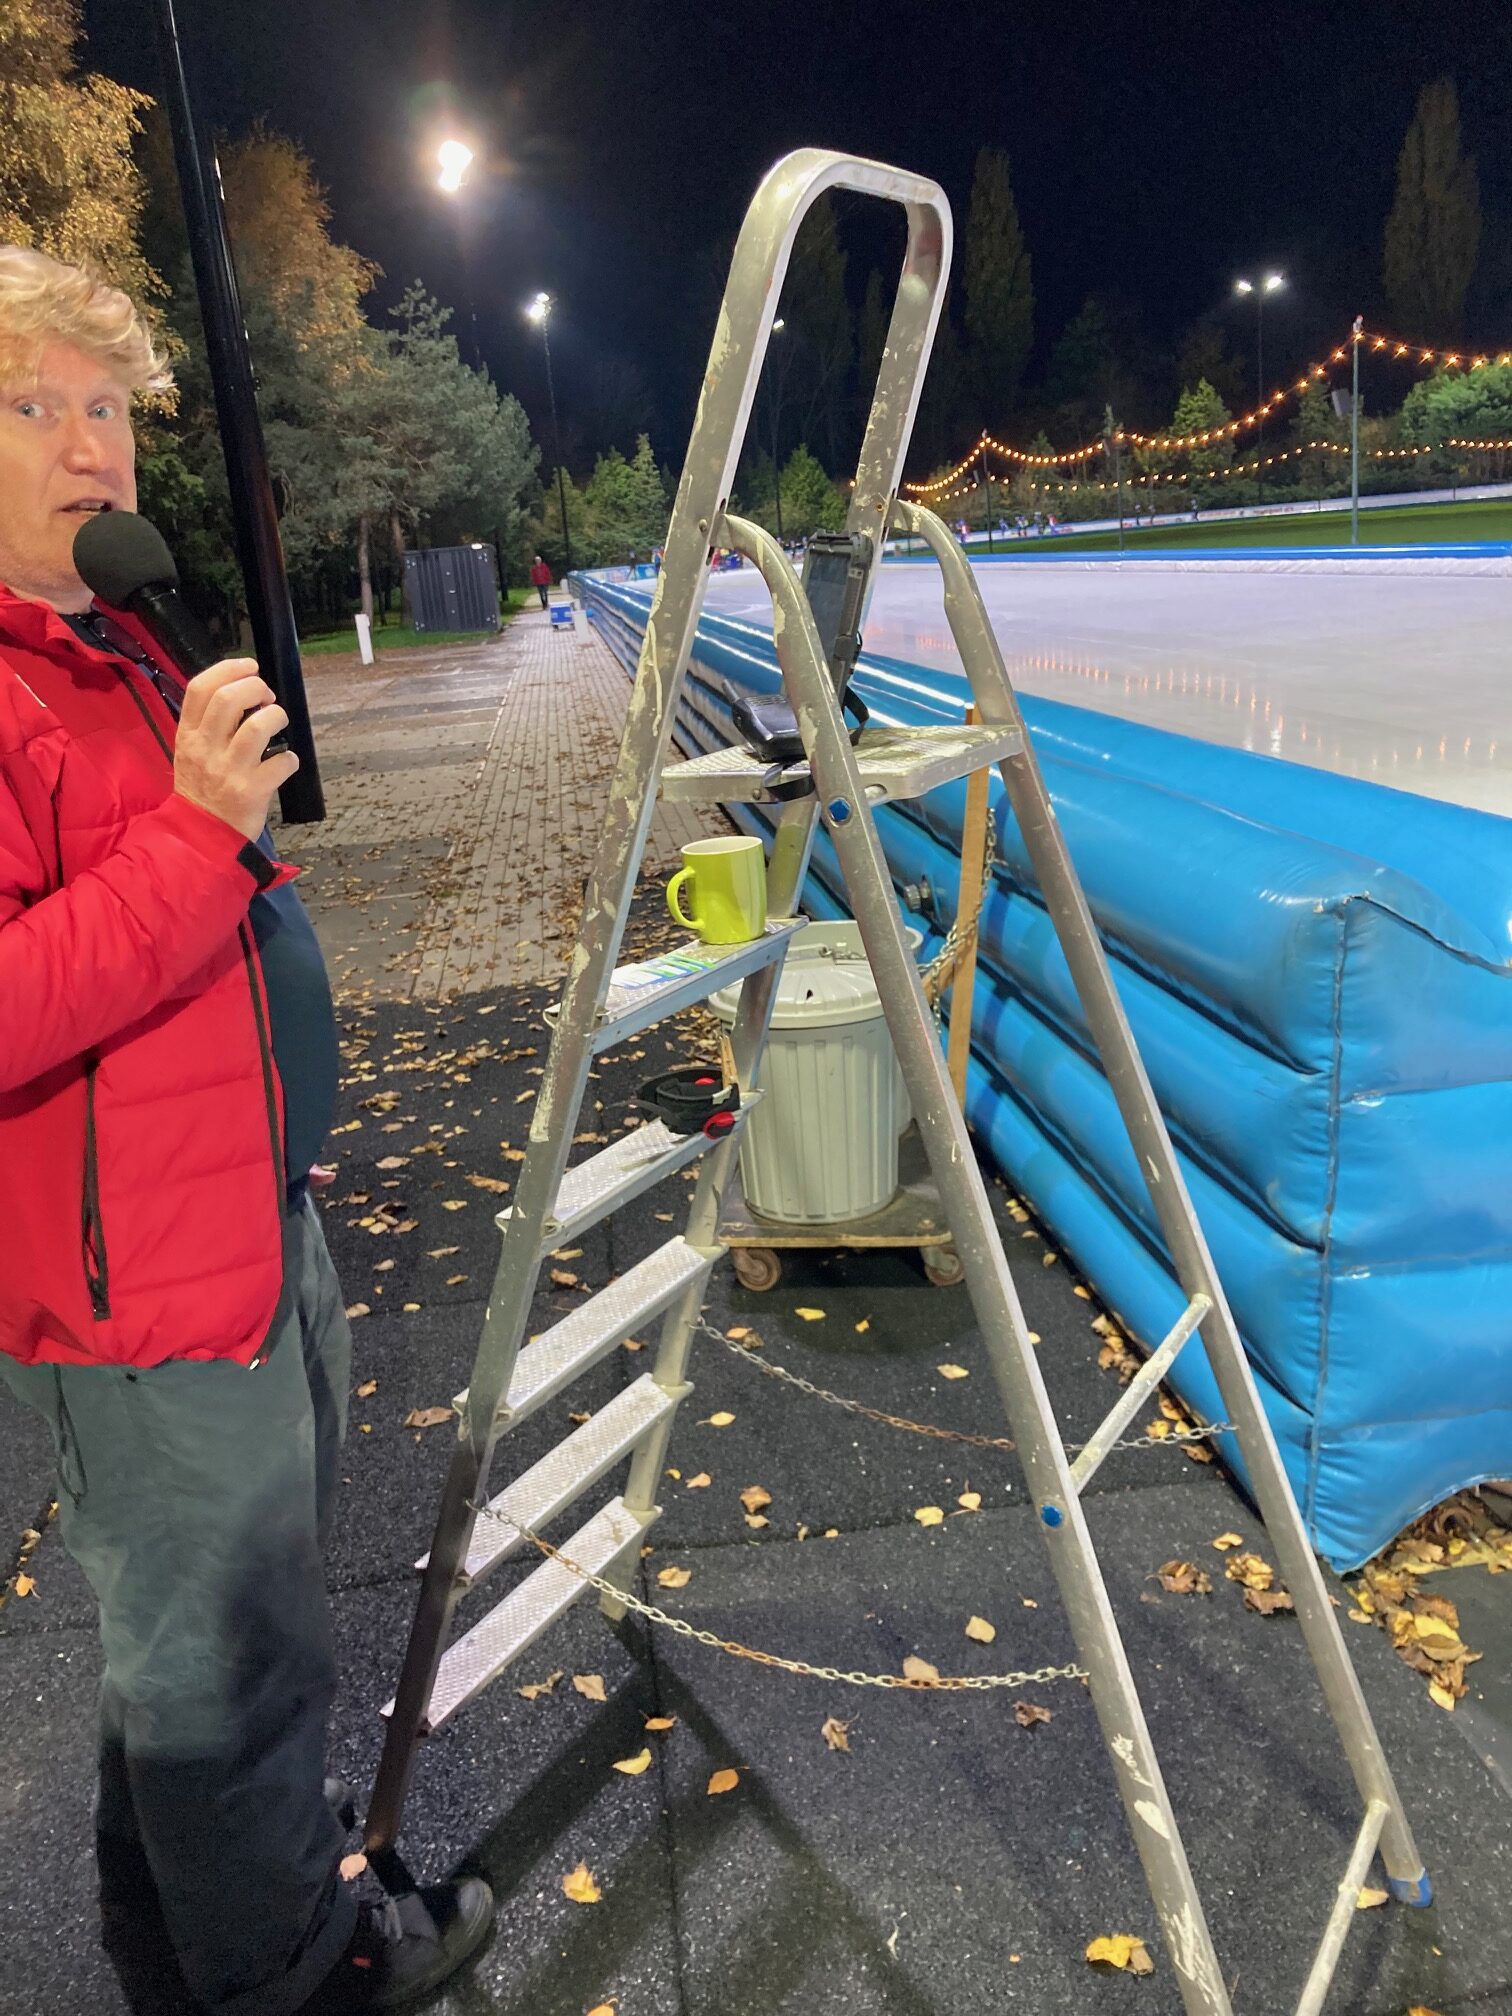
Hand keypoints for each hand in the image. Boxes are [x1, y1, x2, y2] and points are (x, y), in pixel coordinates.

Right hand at [173, 658, 299, 842]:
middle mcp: (205, 749)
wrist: (200, 837)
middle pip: (229, 699)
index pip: (199, 688)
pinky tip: (285, 762)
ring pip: (257, 727)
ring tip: (278, 722)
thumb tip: (242, 692)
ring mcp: (228, 771)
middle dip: (256, 687)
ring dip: (276, 717)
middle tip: (267, 698)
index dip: (228, 669)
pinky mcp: (250, 792)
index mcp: (188, 735)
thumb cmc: (201, 790)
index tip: (250, 667)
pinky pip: (280, 763)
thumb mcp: (190, 752)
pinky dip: (290, 759)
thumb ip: (208, 724)